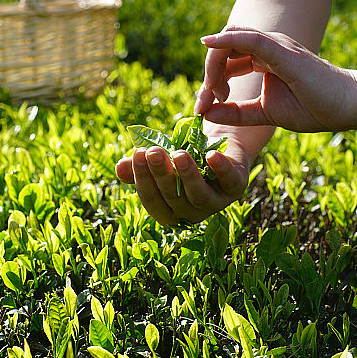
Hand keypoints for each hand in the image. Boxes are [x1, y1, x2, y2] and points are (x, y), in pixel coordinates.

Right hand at [114, 142, 249, 226]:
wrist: (217, 145)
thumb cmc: (182, 156)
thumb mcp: (161, 160)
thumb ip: (140, 167)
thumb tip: (119, 168)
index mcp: (170, 211)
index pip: (152, 201)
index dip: (143, 180)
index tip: (136, 154)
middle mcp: (192, 212)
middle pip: (173, 198)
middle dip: (161, 174)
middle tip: (152, 151)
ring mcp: (216, 203)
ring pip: (198, 195)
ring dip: (188, 175)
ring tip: (178, 154)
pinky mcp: (236, 188)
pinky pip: (229, 181)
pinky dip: (221, 168)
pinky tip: (211, 155)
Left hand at [197, 26, 356, 131]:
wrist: (347, 107)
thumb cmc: (313, 108)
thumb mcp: (265, 112)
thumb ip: (237, 112)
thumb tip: (206, 113)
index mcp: (264, 59)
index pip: (227, 58)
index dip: (210, 80)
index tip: (202, 107)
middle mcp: (268, 47)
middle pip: (224, 46)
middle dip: (208, 73)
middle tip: (204, 101)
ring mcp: (276, 45)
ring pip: (232, 39)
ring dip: (213, 63)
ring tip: (213, 92)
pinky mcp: (283, 51)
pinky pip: (250, 38)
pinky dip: (226, 40)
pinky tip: (209, 45)